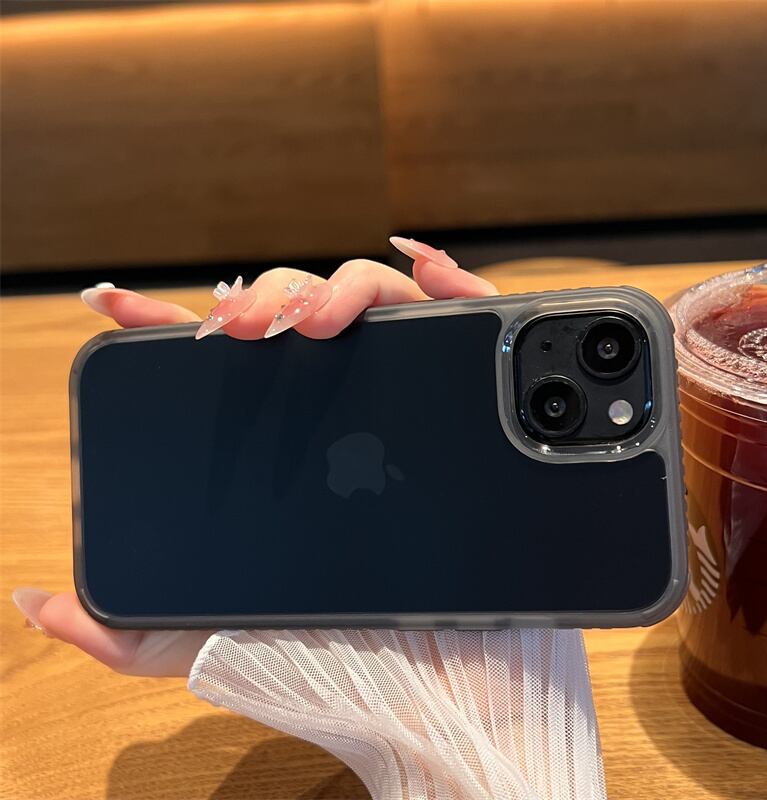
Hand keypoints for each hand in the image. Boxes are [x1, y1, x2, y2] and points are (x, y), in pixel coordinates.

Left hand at [12, 241, 495, 676]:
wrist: (416, 674)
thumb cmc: (315, 650)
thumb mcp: (195, 640)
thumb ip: (114, 632)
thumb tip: (37, 601)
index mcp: (264, 443)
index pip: (210, 366)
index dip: (158, 323)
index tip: (116, 305)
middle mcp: (326, 408)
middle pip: (291, 318)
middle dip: (262, 299)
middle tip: (239, 325)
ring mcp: (390, 397)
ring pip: (366, 307)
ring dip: (337, 288)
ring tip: (313, 317)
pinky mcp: (452, 398)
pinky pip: (455, 322)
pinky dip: (446, 280)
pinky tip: (420, 267)